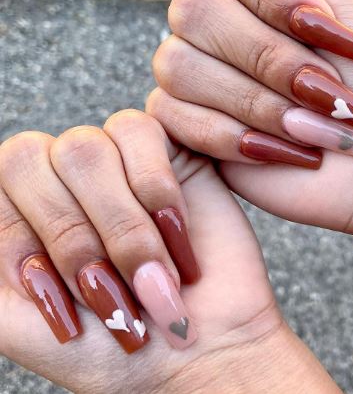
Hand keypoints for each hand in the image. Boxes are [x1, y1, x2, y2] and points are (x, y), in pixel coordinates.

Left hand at [0, 110, 337, 392]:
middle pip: (36, 159)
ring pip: (87, 146)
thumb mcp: (17, 324)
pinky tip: (177, 236)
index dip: (31, 237)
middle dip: (80, 238)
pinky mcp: (165, 152)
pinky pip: (140, 133)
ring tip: (156, 279)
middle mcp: (65, 181)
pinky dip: (158, 192)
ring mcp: (116, 161)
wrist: (203, 350)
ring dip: (123, 227)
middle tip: (116, 298)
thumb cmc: (117, 350)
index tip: (62, 302)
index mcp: (24, 213)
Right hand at [147, 0, 352, 331]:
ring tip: (310, 126)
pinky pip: (178, 117)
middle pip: (193, 10)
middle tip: (324, 89)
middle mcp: (205, 28)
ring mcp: (190, 77)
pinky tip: (282, 148)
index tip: (328, 30)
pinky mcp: (185, 127)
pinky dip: (240, 138)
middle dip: (272, 58)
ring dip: (261, 103)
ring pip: (182, 67)